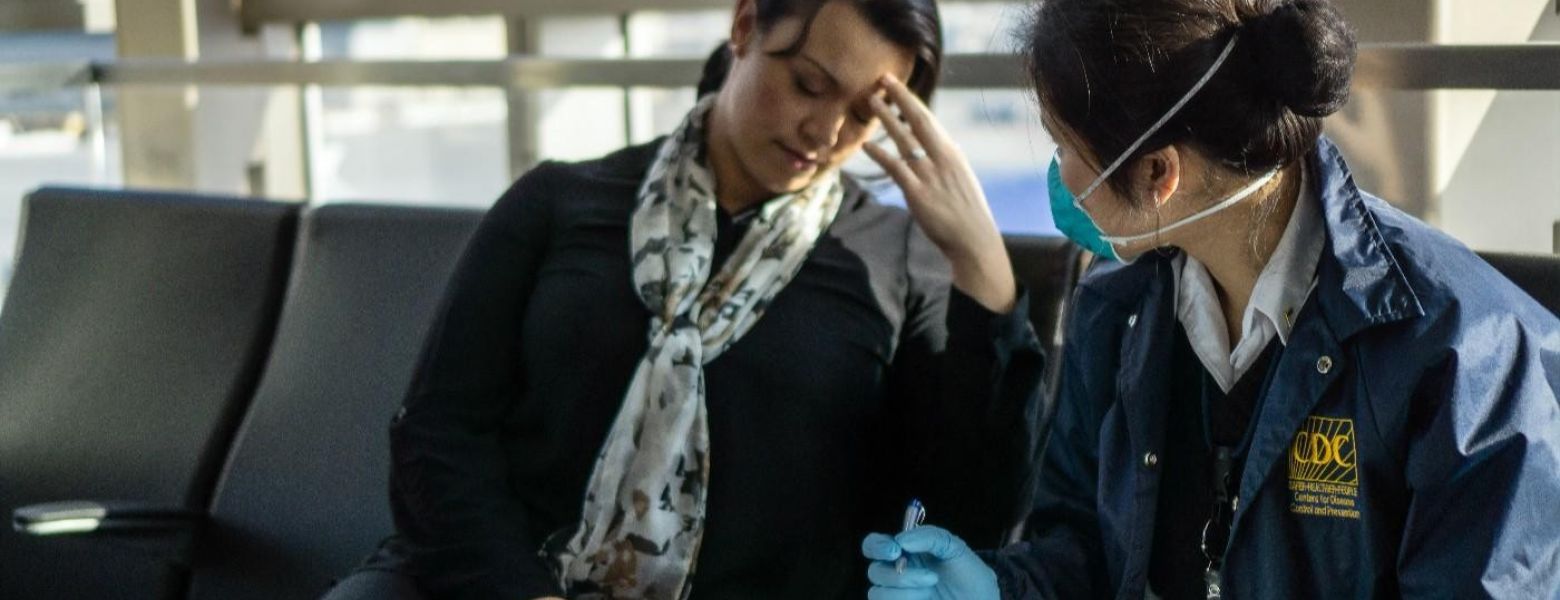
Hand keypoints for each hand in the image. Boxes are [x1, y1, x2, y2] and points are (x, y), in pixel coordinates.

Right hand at [861, 526, 999, 599]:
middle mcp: (896, 575)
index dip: (878, 547)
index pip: (874, 546)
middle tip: (932, 578)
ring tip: (932, 593)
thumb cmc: (970, 577)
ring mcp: (898, 597)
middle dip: (902, 576)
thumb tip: (901, 540)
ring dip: (907, 594)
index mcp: (904, 554)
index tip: (896, 551)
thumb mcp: (956, 549)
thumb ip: (930, 537)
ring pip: (877, 594)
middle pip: (875, 572)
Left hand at [862, 74, 1015, 312]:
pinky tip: (867, 145)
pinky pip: (896, 169)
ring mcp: (930, 175)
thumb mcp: (963, 179)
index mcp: (952, 153)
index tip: (896, 84)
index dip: (910, 101)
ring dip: (887, 118)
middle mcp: (942, 158)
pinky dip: (880, 155)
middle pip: (919, 120)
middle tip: (884, 78)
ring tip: (872, 102)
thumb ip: (951, 161)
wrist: (974, 240)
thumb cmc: (968, 212)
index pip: (929, 119)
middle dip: (901, 97)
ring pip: (904, 139)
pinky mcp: (918, 194)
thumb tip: (950, 145)